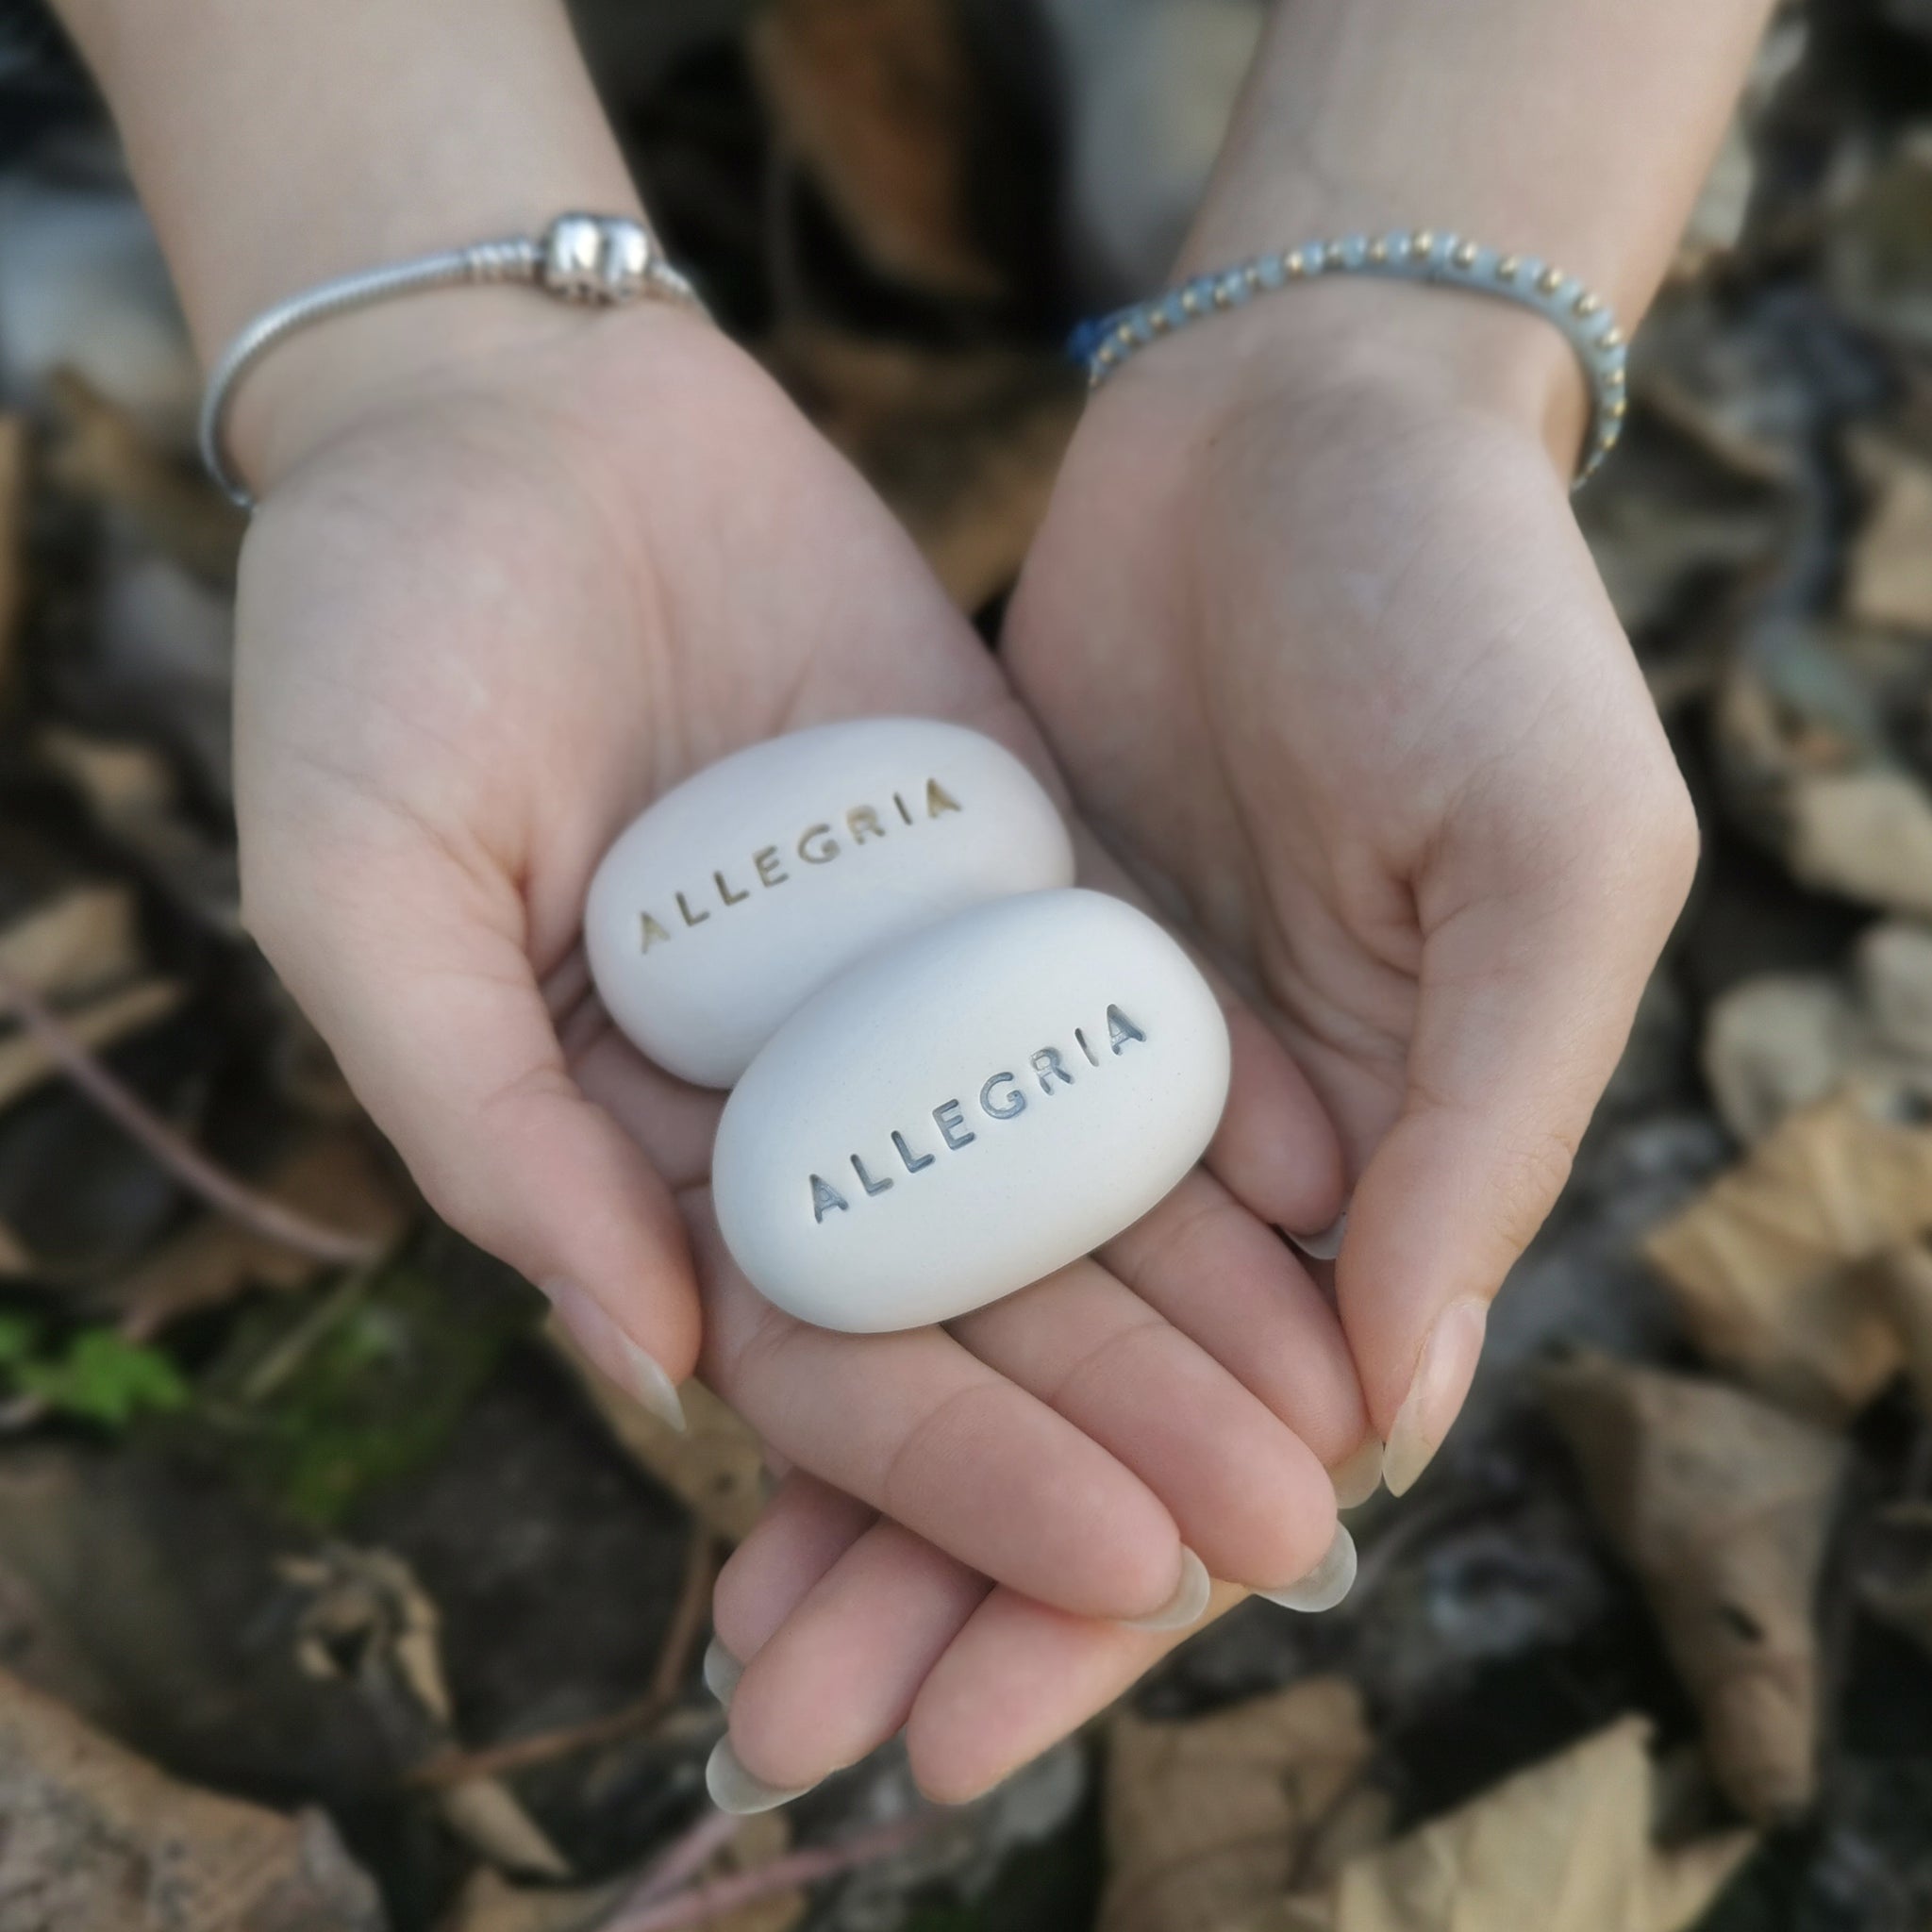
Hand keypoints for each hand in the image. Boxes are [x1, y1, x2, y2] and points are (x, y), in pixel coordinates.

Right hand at [231, 300, 1370, 1698]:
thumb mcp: (363, 887)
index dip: (964, 1470)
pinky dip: (1214, 1082)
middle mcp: (791, 1083)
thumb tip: (651, 1356)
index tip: (1116, 1562)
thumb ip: (483, 1122)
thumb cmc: (375, 643)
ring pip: (1072, 1166)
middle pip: (983, 1293)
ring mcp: (907, 967)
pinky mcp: (1000, 843)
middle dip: (1129, 1421)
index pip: (821, 1355)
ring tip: (1344, 1403)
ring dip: (1206, 1290)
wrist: (504, 404)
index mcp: (635, 1142)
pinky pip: (1115, 981)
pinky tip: (1338, 1174)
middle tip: (1284, 1529)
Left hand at [700, 288, 1697, 1812]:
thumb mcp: (1549, 866)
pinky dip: (818, 1272)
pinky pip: (886, 1152)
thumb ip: (1482, 1130)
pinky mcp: (975, 965)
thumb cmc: (1475, 624)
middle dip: (945, 1581)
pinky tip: (711, 1375)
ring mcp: (1085, 1064)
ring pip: (962, 1320)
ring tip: (735, 1633)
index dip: (1109, 1600)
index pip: (1237, 1446)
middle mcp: (1226, 1153)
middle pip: (1072, 1416)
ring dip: (857, 1474)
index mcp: (1379, 1169)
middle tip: (800, 1733)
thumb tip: (1383, 1408)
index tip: (971, 1736)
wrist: (1304, 416)